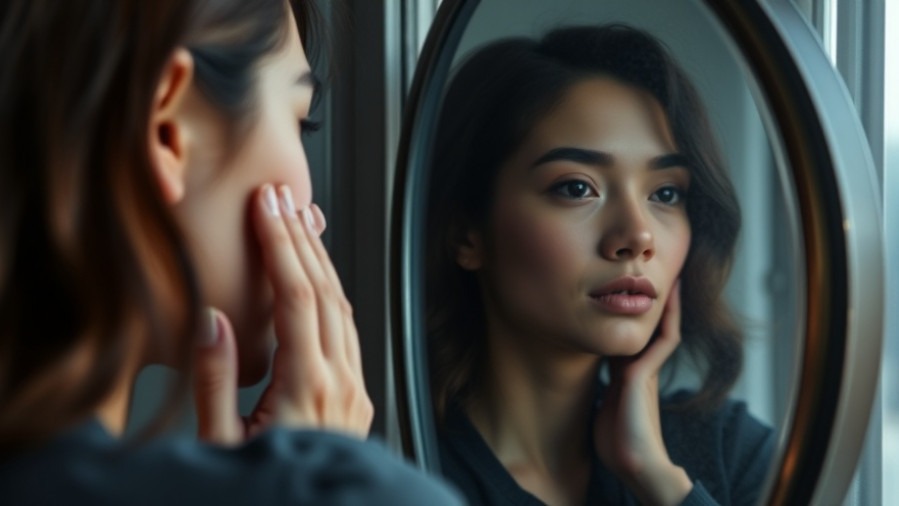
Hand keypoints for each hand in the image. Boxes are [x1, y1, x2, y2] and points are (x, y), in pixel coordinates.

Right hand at [192, 184, 372, 444]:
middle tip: (281, 198)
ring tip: (301, 223)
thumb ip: (214, 382)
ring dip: (321, 262)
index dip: (281, 245)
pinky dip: (331, 294)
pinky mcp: (355, 398)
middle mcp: (340, 382)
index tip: (266, 207)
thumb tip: (212, 320)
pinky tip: (318, 279)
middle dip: (301, 239)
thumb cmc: (267, 491)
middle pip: (325, 291)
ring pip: (342, 307)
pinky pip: (348, 331)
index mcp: (307, 388)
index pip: (297, 297)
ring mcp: (354, 390)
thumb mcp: (220, 445)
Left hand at [593, 281, 691, 505]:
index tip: (629, 291)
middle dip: (652, 301)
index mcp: (629, 375)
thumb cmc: (616, 441)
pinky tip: (667, 296)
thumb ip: (601, 388)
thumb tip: (583, 371)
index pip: (633, 336)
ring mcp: (646, 370)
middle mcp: (641, 368)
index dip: (632, 314)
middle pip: (651, 326)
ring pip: (662, 327)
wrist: (633, 463)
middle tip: (656, 271)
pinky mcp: (645, 374)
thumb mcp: (603, 405)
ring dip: (667, 302)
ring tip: (670, 274)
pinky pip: (664, 339)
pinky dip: (667, 317)